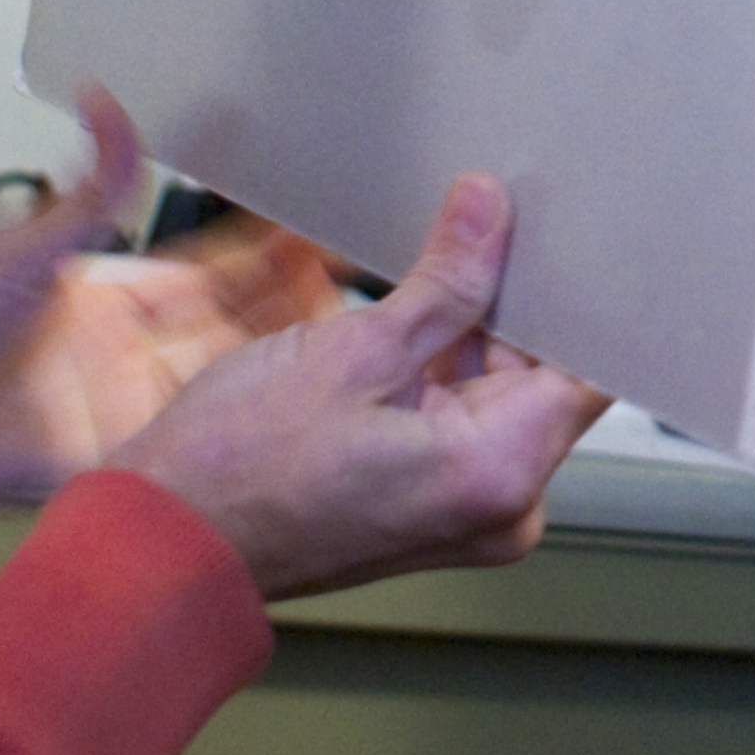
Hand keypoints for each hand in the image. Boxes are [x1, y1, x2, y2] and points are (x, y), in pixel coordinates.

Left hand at [0, 91, 347, 504]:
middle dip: (302, 303)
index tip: (321, 228)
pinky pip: (205, 437)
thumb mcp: (31, 244)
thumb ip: (90, 183)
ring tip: (364, 339)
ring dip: (293, 362)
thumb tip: (103, 95)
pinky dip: (255, 426)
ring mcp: (141, 402)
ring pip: (239, 378)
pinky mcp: (132, 450)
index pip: (215, 268)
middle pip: (242, 324)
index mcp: (122, 294)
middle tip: (370, 280)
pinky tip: (308, 412)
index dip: (268, 252)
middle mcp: (140, 348)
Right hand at [107, 176, 608, 596]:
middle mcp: (501, 506)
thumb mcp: (353, 351)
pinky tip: (400, 320)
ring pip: (497, 394)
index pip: (590, 368)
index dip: (575, 293)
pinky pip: (458, 421)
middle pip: (544, 378)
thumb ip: (445, 281)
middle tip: (478, 227)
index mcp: (500, 472)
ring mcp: (466, 513)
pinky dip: (436, 372)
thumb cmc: (237, 471)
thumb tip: (490, 211)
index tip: (558, 232)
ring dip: (465, 334)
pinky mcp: (430, 505)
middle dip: (508, 306)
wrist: (164, 544)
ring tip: (424, 270)